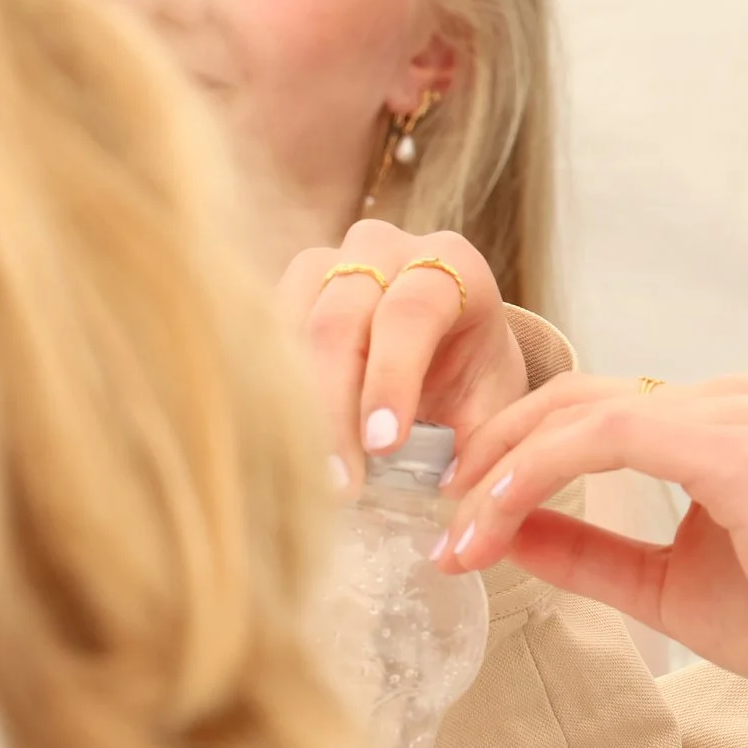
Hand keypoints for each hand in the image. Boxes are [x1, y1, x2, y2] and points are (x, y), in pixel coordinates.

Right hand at [279, 220, 530, 489]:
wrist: (447, 346)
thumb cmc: (471, 378)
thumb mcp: (489, 407)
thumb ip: (471, 445)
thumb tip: (442, 500)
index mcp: (453, 264)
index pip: (412, 313)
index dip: (392, 379)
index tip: (384, 446)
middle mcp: (385, 248)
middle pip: (340, 319)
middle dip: (334, 407)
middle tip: (336, 483)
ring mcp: (327, 262)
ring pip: (290, 326)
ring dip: (290, 405)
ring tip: (301, 473)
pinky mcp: (283, 288)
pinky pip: (259, 335)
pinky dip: (264, 393)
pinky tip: (273, 447)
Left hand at [438, 372, 747, 694]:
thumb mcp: (664, 586)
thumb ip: (588, 552)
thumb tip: (506, 533)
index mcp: (717, 423)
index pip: (587, 412)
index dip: (509, 456)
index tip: (454, 521)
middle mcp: (726, 400)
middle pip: (571, 397)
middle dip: (489, 453)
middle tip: (437, 519)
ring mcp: (732, 415)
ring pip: (578, 413)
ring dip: (501, 470)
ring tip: (456, 534)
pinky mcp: (734, 446)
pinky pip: (606, 438)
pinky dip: (537, 475)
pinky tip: (498, 520)